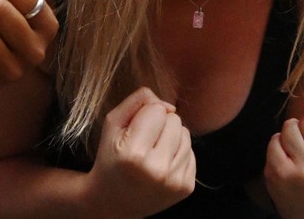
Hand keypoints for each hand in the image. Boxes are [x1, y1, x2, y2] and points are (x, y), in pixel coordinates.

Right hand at [88, 88, 194, 217]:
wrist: (112, 202)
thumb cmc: (111, 158)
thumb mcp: (113, 124)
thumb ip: (138, 101)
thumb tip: (170, 106)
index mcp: (134, 155)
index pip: (157, 110)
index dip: (145, 115)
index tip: (134, 132)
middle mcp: (157, 170)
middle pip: (175, 120)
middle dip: (160, 125)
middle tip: (144, 144)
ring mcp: (174, 181)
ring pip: (186, 134)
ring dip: (171, 138)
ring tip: (152, 154)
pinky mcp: (186, 187)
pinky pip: (192, 152)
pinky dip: (178, 154)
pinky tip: (162, 165)